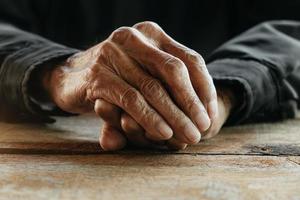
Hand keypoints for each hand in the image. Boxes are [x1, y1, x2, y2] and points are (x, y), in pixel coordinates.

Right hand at [44, 21, 216, 149]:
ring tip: (188, 136)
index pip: (190, 60)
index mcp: (151, 34)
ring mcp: (113, 54)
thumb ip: (174, 88)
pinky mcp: (98, 76)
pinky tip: (163, 132)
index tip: (210, 113)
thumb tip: (213, 116)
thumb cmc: (118, 77)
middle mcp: (133, 37)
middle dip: (192, 103)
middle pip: (175, 71)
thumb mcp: (147, 74)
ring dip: (174, 116)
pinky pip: (131, 99)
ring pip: (153, 88)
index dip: (205, 88)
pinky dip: (150, 118)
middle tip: (202, 128)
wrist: (71, 76)